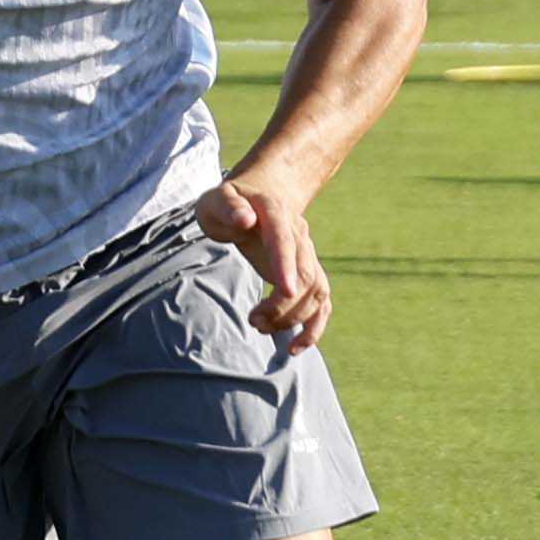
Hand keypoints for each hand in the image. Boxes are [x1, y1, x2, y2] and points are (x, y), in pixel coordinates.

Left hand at [196, 173, 331, 347]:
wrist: (262, 193)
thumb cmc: (231, 202)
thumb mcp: (217, 199)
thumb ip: (228, 207)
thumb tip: (244, 219)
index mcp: (275, 214)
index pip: (284, 239)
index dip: (286, 265)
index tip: (284, 292)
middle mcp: (298, 235)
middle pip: (305, 274)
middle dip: (282, 305)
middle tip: (253, 319)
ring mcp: (307, 254)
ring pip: (316, 291)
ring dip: (294, 317)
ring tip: (261, 328)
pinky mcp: (309, 272)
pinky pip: (322, 301)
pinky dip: (314, 326)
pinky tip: (295, 347)